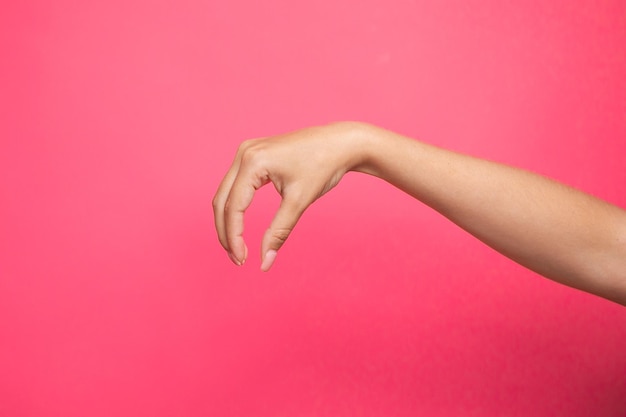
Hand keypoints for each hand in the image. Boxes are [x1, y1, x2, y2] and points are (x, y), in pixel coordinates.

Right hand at [212, 122, 367, 270]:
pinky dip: (235, 207)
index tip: (242, 260)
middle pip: (221, 201)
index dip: (234, 237)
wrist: (340, 143)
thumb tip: (265, 262)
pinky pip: (235, 185)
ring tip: (238, 247)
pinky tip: (240, 226)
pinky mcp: (253, 155)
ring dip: (228, 221)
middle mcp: (244, 153)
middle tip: (238, 259)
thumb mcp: (299, 202)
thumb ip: (278, 232)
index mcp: (253, 162)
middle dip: (226, 233)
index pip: (233, 207)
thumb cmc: (323, 166)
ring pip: (225, 193)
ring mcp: (247, 151)